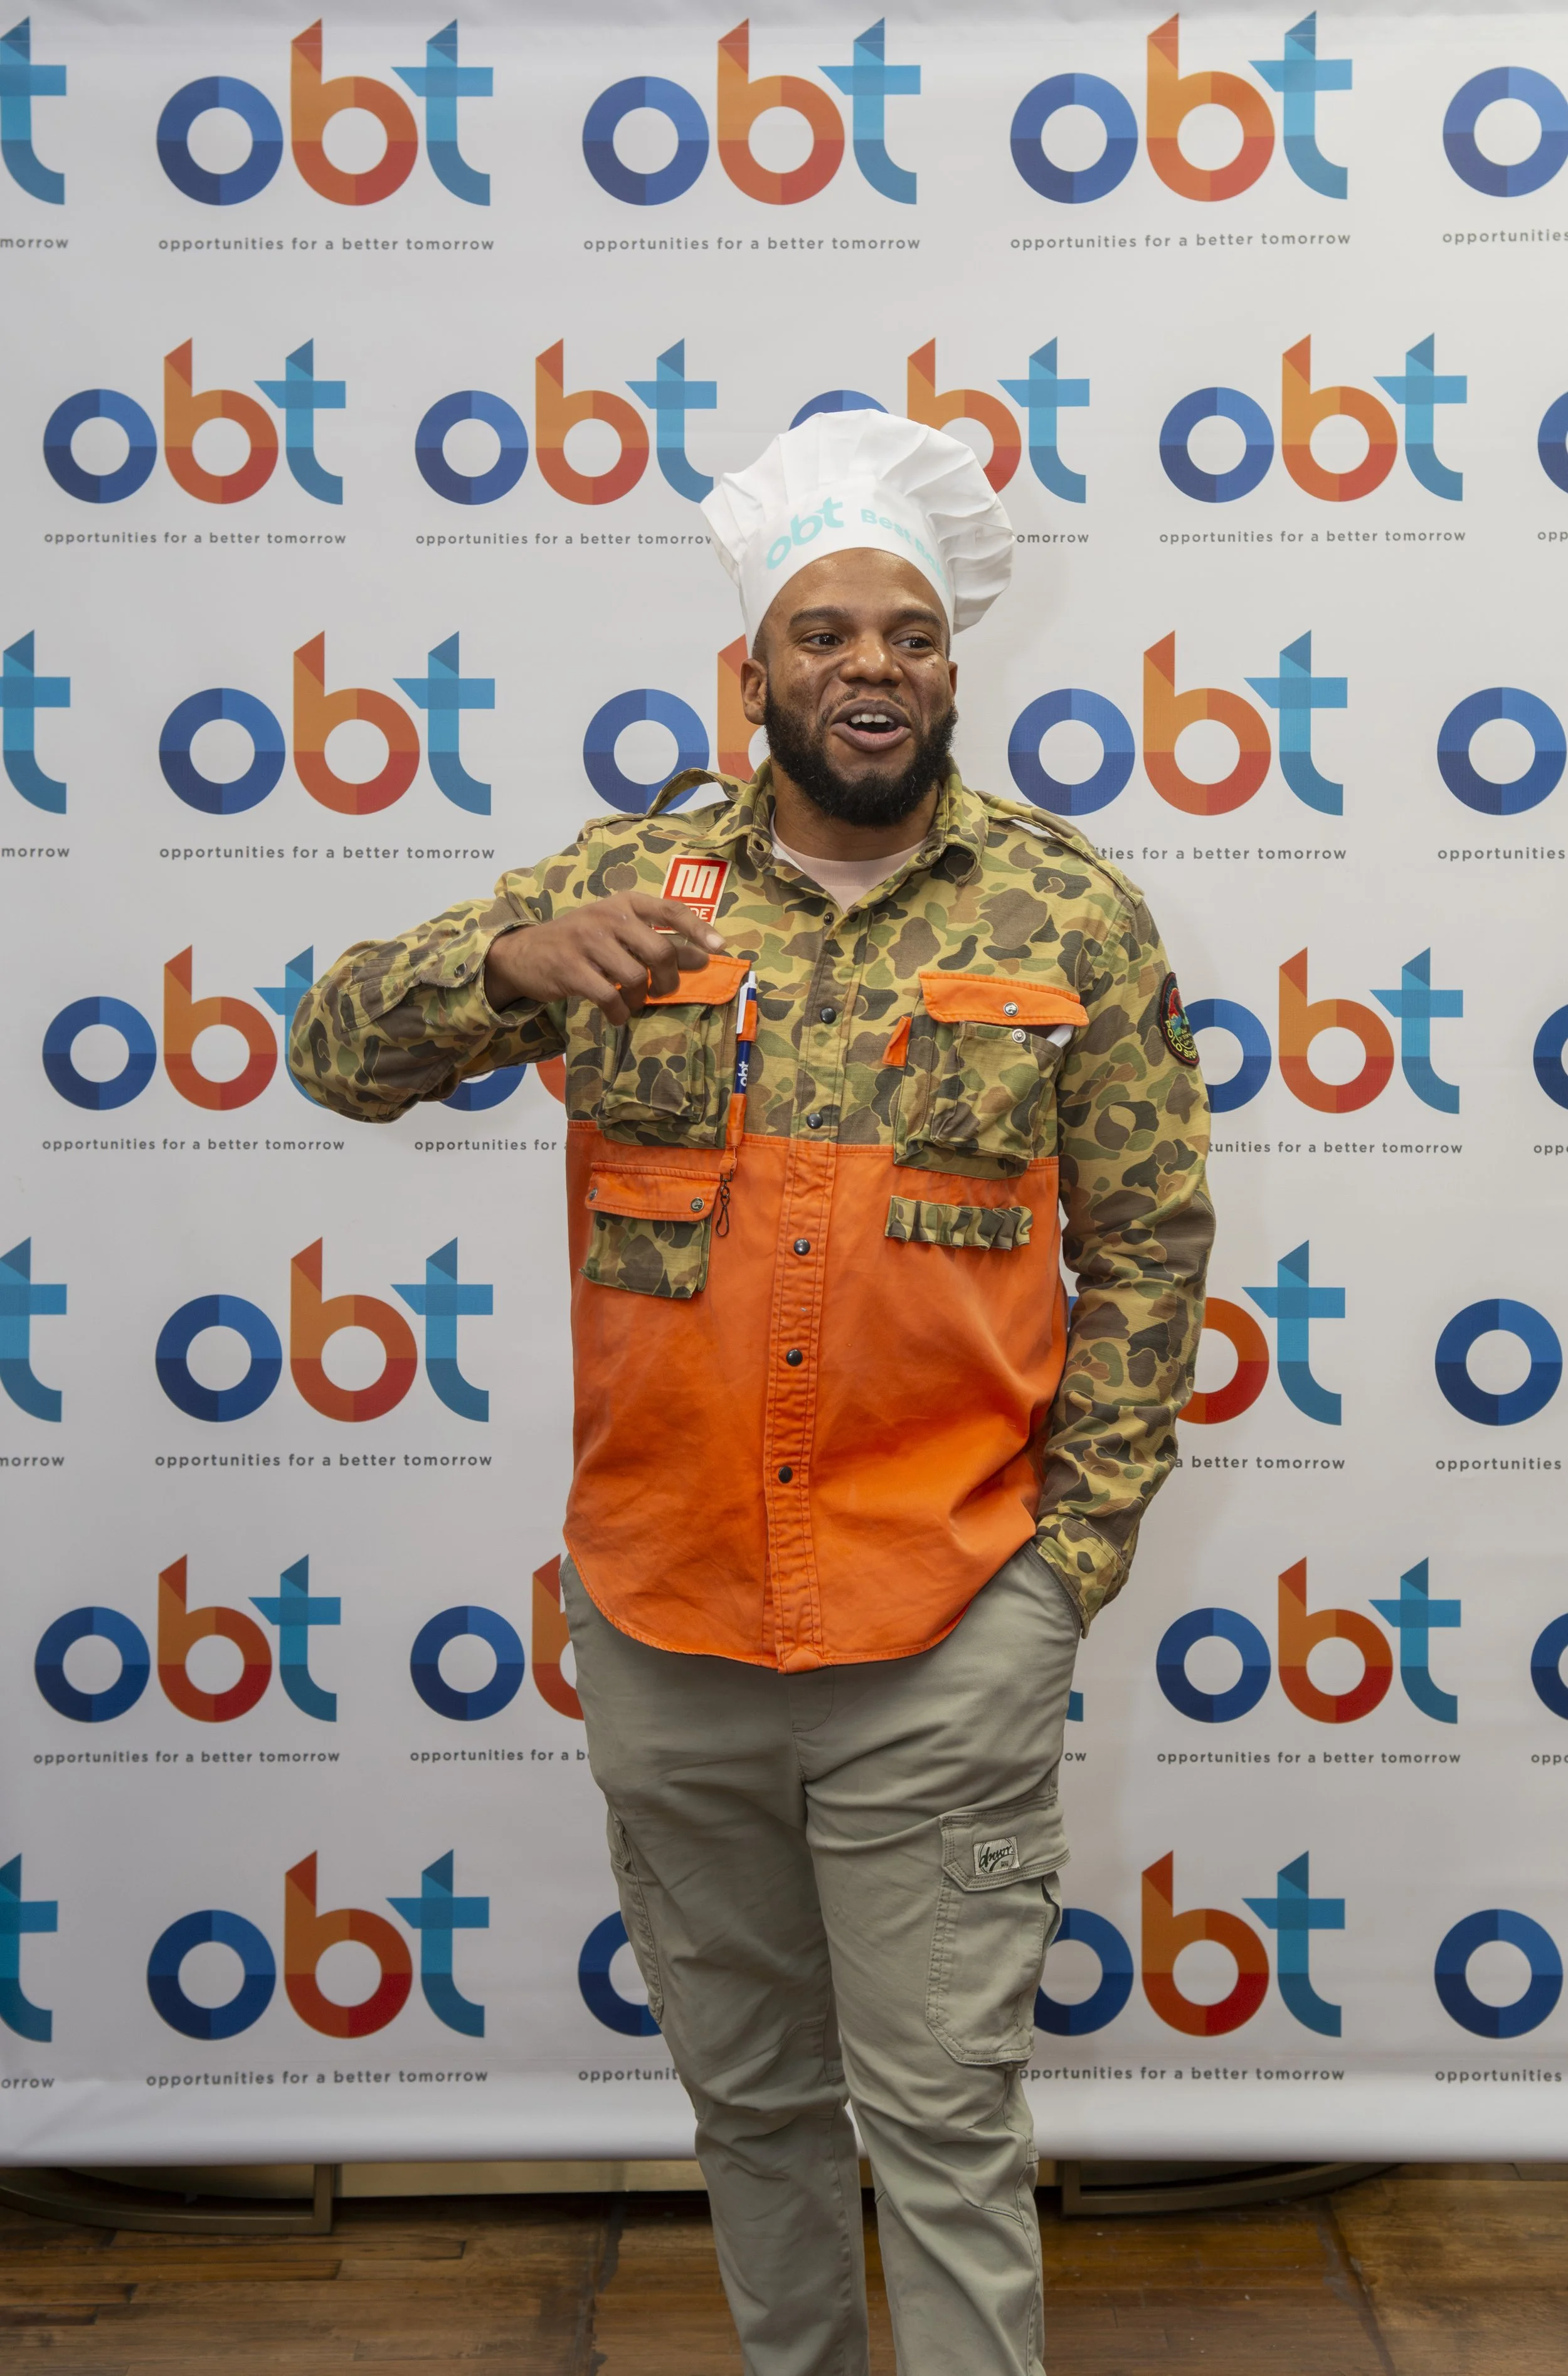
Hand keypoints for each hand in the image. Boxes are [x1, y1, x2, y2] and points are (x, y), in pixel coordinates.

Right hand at [484, 894, 724, 1025]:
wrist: (526, 952)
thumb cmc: (583, 942)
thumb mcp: (620, 933)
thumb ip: (659, 941)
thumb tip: (704, 957)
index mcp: (625, 902)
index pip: (670, 909)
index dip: (698, 929)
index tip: (719, 948)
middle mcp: (608, 916)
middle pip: (660, 950)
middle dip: (669, 979)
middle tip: (661, 991)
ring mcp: (587, 941)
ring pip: (636, 976)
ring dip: (641, 998)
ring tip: (633, 1002)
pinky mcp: (571, 968)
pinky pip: (609, 996)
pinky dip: (619, 1012)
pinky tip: (617, 1015)